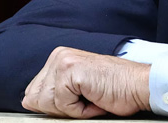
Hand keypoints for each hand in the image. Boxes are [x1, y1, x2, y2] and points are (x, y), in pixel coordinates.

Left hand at [22, 46, 150, 117]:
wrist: (139, 86)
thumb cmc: (115, 90)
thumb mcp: (77, 89)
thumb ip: (53, 92)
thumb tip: (28, 102)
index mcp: (59, 58)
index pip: (33, 93)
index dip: (55, 106)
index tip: (78, 101)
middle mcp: (58, 56)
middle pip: (35, 99)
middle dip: (60, 108)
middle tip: (86, 100)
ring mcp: (64, 62)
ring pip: (47, 104)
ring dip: (72, 110)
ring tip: (92, 98)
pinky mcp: (71, 71)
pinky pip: (62, 105)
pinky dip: (80, 110)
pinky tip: (96, 98)